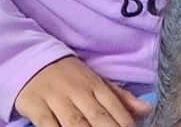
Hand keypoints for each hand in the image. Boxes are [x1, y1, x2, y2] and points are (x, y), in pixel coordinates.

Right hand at [14, 58, 148, 126]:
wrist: (34, 59)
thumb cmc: (71, 77)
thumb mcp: (97, 81)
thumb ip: (121, 98)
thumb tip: (147, 110)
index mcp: (96, 85)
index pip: (115, 107)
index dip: (124, 123)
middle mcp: (79, 91)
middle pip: (97, 118)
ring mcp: (57, 98)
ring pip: (74, 123)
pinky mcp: (37, 106)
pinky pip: (47, 124)